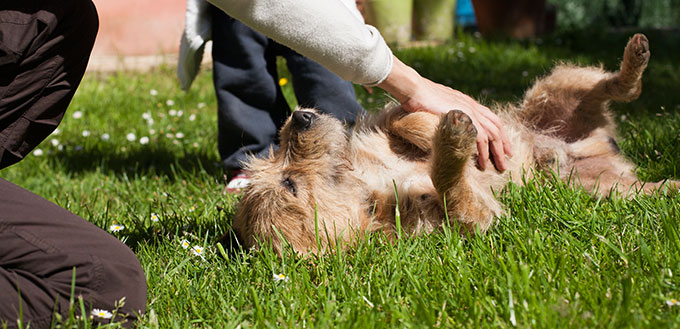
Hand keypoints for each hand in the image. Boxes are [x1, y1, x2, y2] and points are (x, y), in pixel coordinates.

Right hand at [377, 56, 512, 170]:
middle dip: (504, 145)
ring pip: (492, 134)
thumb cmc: (420, 97)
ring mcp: (470, 111)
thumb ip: (447, 114)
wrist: (415, 89)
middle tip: (507, 160)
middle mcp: (473, 106)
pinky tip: (483, 164)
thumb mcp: (439, 106)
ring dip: (497, 152)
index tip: (503, 146)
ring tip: (500, 167)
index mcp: (469, 103)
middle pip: (497, 127)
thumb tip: (445, 123)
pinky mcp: (465, 118)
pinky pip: (480, 137)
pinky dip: (483, 152)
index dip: (499, 133)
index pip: (492, 119)